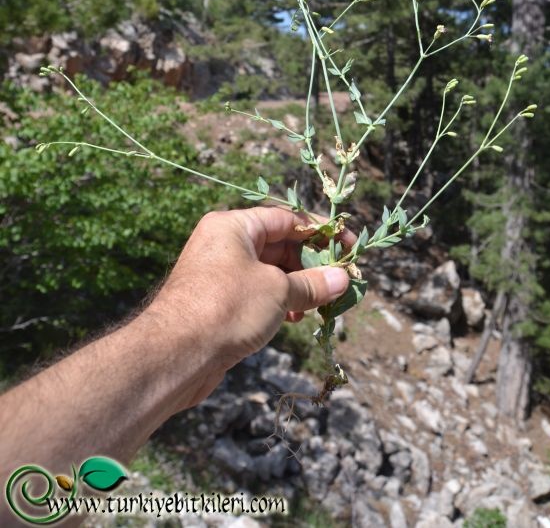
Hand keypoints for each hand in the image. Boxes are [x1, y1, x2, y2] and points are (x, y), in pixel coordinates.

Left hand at [146, 206, 350, 404]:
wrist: (175, 355)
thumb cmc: (227, 308)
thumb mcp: (278, 291)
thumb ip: (313, 283)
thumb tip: (342, 278)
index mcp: (234, 226)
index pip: (286, 219)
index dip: (320, 232)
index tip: (348, 246)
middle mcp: (224, 244)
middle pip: (279, 245)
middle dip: (311, 264)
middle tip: (340, 280)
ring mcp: (220, 274)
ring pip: (270, 272)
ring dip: (299, 286)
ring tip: (323, 303)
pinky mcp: (219, 302)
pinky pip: (258, 293)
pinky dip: (280, 302)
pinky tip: (297, 318)